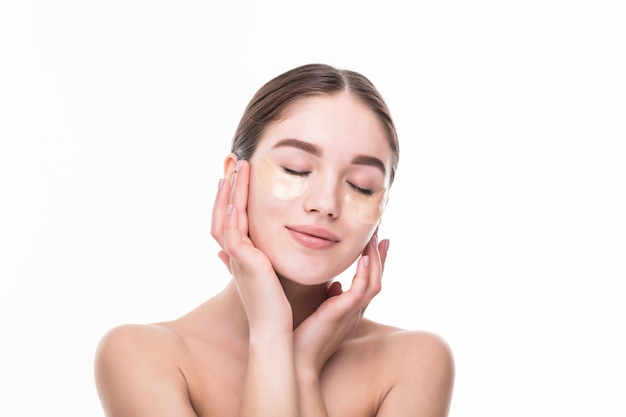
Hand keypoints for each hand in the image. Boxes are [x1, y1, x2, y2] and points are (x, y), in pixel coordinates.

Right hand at [211, 160, 292, 332]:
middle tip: (231, 160)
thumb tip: (284, 241)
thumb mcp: (277, 270)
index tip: (239, 171)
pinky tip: (236, 199)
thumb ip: (276, 253)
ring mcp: (237, 258)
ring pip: (226, 218)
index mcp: (243, 253)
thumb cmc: (281, 302)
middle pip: (223, 211)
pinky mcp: (244, 264)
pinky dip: (232, 217)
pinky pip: (232, 236)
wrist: (275, 328)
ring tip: (235, 168)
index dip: (233, 193)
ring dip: (230, 192)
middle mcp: (236, 253)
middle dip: (227, 185)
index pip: (233, 216)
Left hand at [293, 234, 389, 373]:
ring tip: (374, 238)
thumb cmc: (301, 337)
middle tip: (381, 233)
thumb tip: (334, 285)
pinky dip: (364, 274)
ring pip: (373, 283)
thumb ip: (329, 299)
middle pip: (377, 279)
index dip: (375, 262)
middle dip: (380, 256)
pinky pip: (360, 291)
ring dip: (375, 260)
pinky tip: (364, 257)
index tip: (377, 241)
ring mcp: (350, 314)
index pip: (368, 281)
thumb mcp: (318, 312)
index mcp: (349, 310)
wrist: (293, 359)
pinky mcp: (341, 315)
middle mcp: (355, 311)